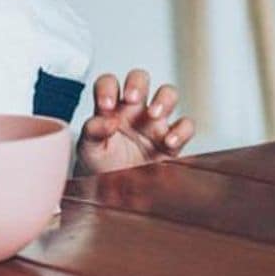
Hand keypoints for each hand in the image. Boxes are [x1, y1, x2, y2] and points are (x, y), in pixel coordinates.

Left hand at [75, 69, 194, 173]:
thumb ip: (93, 131)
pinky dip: (181, 131)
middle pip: (140, 78)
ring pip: (168, 94)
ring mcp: (155, 123)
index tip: (105, 105)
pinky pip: (186, 126)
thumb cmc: (100, 167)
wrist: (115, 196)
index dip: (107, 88)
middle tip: (132, 98)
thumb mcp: (88, 149)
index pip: (109, 83)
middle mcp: (133, 111)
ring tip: (154, 114)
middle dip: (137, 83)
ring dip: (163, 99)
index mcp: (110, 108)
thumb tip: (108, 120)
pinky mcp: (172, 141)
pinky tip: (169, 141)